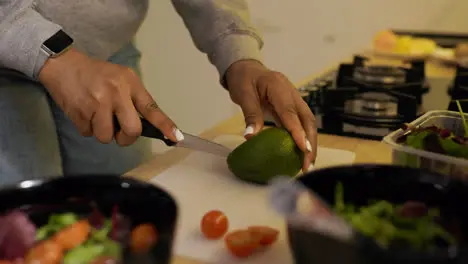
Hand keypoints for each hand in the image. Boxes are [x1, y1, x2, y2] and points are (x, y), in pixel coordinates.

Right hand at [38, 48, 181, 145]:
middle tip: (119, 131)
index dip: (165, 125)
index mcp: (130, 84)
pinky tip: (85, 113)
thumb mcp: (122, 78)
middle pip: (132, 131)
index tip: (176, 138)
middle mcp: (116, 94)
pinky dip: (88, 128)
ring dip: (103, 132)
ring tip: (97, 116)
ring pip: (107, 137)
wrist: (63, 66)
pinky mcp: (79, 113)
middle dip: (126, 138)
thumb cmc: (98, 74)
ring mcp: (97, 104)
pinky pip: (89, 134)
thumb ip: (135, 99)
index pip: (151, 108)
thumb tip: (147, 125)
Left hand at [225, 59, 316, 170]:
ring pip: (307, 122)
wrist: (247, 68)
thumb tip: (250, 137)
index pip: (291, 112)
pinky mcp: (292, 106)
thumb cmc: (244, 79)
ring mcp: (294, 99)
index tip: (304, 149)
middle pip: (307, 119)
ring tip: (307, 163)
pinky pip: (301, 123)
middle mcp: (292, 93)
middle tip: (308, 164)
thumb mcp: (243, 94)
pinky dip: (303, 138)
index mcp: (279, 87)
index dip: (298, 132)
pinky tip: (301, 153)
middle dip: (310, 142)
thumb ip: (250, 114)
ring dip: (310, 142)